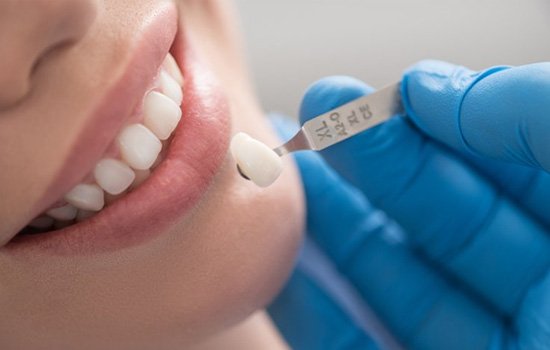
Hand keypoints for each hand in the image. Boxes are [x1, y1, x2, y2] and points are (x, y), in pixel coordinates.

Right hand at [268, 61, 549, 349]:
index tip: (385, 95)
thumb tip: (430, 89)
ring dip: (334, 227)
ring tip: (285, 177)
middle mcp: (540, 303)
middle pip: (442, 219)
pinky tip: (285, 271)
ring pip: (396, 282)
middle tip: (316, 118)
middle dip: (373, 162)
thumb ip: (536, 115)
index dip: (443, 125)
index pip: (511, 167)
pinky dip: (317, 314)